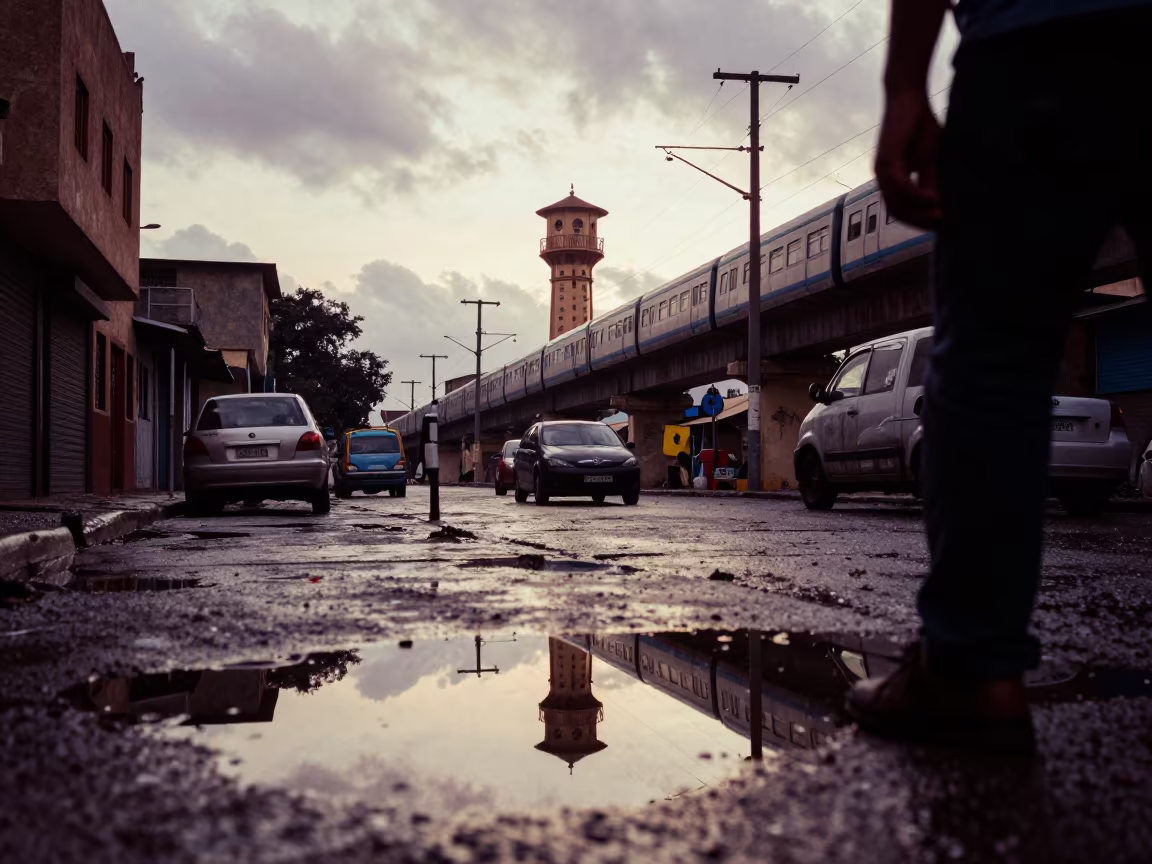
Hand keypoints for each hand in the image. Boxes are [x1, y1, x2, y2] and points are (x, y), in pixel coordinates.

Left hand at [875, 88, 941, 229]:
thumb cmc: (919, 126)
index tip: (939, 226)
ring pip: (897, 202)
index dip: (918, 221)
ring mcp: (882, 169)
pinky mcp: (887, 159)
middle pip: (897, 211)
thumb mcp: (929, 159)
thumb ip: (929, 181)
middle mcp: (882, 178)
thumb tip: (937, 204)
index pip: (900, 209)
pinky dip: (916, 195)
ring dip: (918, 212)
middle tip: (941, 226)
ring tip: (939, 216)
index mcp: (890, 180)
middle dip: (919, 221)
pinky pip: (900, 185)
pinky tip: (933, 199)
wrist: (908, 97)